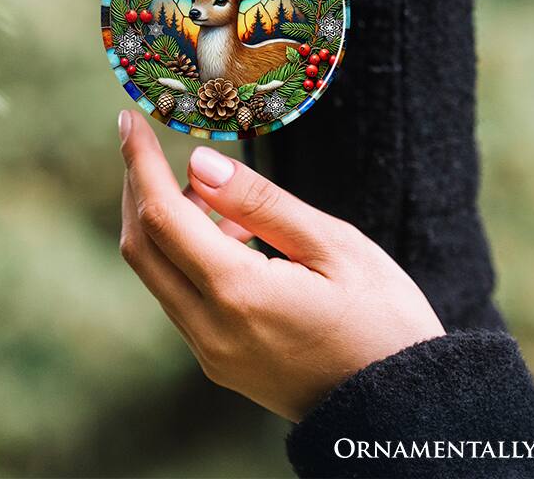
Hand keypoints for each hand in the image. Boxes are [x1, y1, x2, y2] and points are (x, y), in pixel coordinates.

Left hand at [118, 110, 443, 421]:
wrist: (405, 414)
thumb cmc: (385, 321)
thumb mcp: (334, 245)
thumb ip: (260, 202)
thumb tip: (198, 163)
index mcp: (239, 295)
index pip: (162, 216)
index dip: (139, 162)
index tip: (128, 119)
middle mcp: (211, 331)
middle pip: (142, 246)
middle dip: (137, 187)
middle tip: (148, 141)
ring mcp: (211, 354)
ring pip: (157, 273)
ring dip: (165, 222)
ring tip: (218, 194)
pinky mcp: (219, 363)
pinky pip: (180, 297)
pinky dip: (186, 254)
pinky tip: (231, 235)